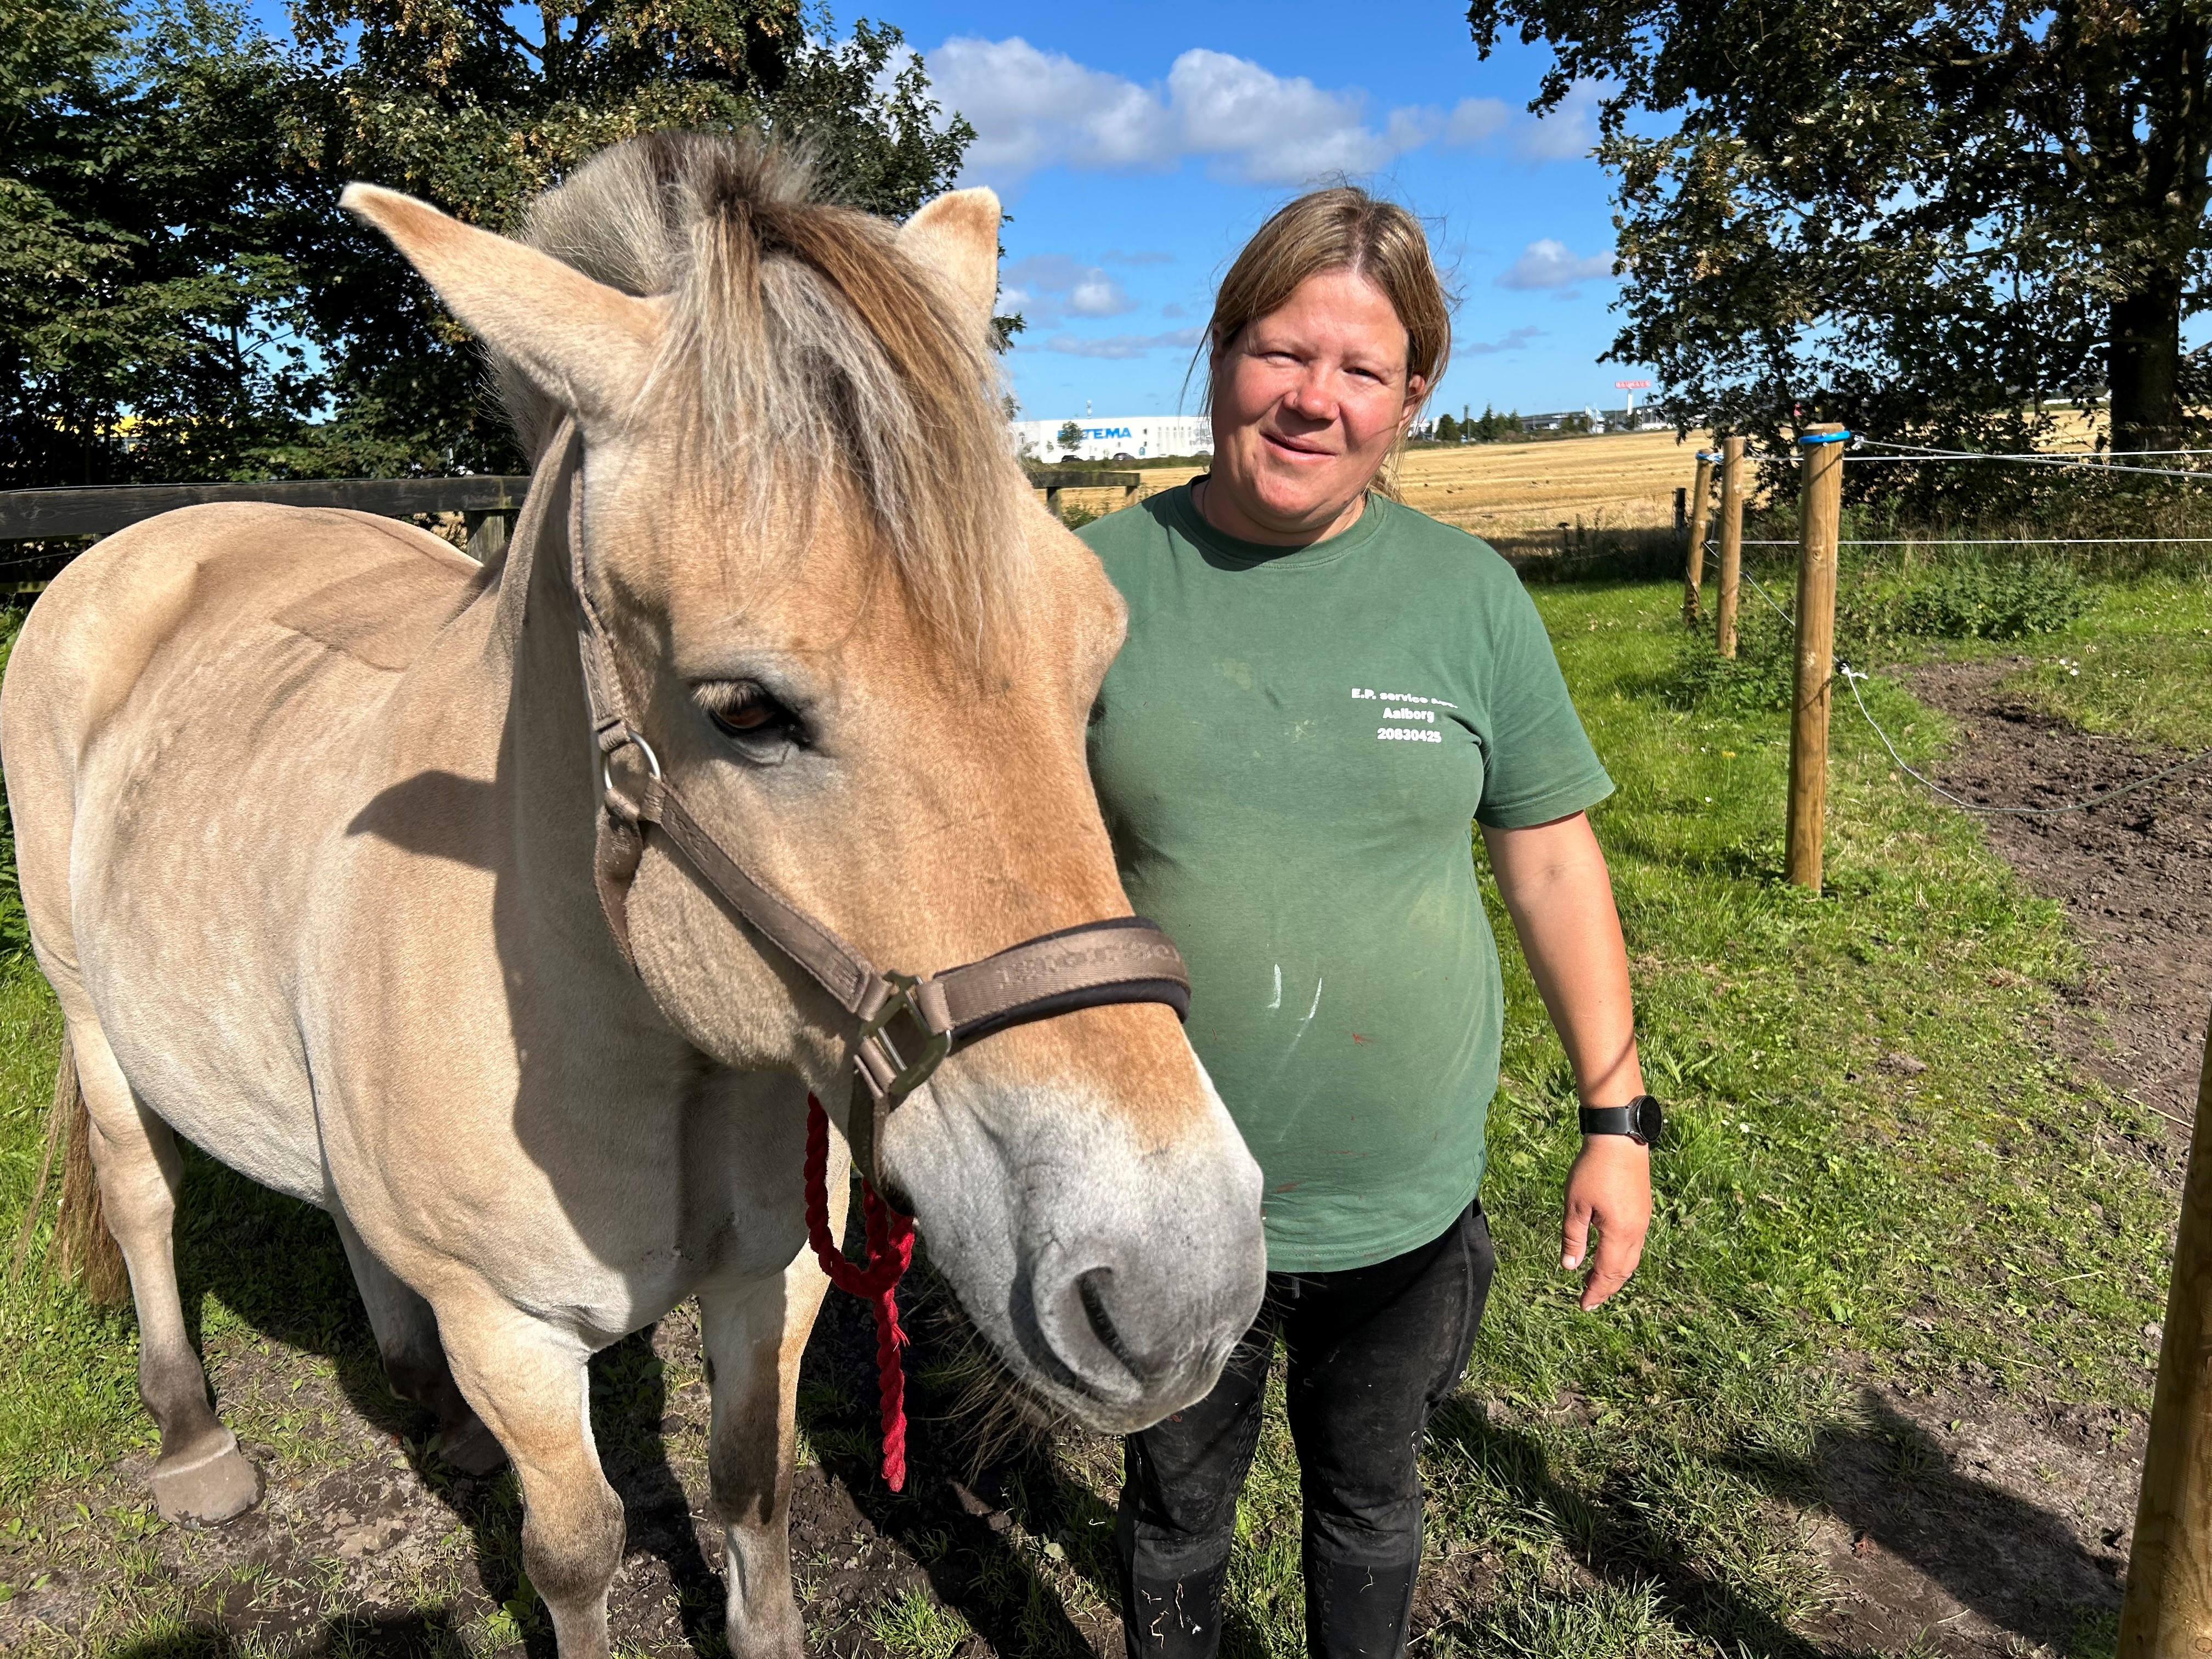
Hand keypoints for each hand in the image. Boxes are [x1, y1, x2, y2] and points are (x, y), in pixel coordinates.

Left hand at [1561, 1134, 1651, 1309]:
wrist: (1619, 1138)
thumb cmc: (1593, 1170)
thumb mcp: (1575, 1205)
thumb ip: (1573, 1239)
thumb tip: (1570, 1268)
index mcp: (1619, 1234)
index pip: (1608, 1274)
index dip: (1596, 1292)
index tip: (1583, 1306)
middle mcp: (1636, 1232)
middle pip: (1623, 1271)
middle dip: (1606, 1288)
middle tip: (1590, 1299)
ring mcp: (1642, 1220)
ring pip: (1632, 1259)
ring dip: (1616, 1274)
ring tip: (1598, 1282)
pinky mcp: (1643, 1209)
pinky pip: (1635, 1244)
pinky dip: (1622, 1258)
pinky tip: (1610, 1255)